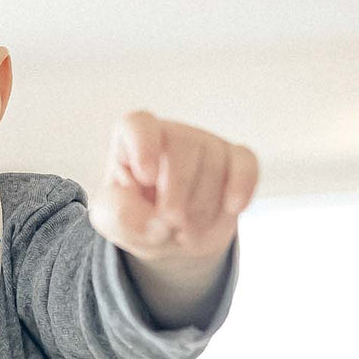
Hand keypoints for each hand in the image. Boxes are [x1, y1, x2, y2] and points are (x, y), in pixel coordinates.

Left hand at [90, 111, 257, 263]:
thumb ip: (120, 215)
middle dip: (176, 198)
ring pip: (212, 166)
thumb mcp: (112, 220)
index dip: (144, 146)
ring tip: (187, 231)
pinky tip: (233, 207)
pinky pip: (245, 165)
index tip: (146, 177)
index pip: (138, 124)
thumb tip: (156, 220)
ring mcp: (206, 144)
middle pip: (180, 150)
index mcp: (132, 141)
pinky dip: (241, 186)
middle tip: (170, 225)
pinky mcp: (236, 160)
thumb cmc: (138, 217)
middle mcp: (172, 135)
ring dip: (201, 210)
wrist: (172, 234)